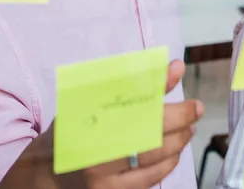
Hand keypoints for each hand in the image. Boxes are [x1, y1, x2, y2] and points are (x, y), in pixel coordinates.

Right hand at [0, 59, 204, 188]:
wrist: (47, 175)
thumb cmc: (71, 132)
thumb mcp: (91, 102)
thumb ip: (134, 85)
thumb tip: (175, 67)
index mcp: (88, 125)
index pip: (138, 116)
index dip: (171, 110)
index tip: (193, 103)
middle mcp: (96, 158)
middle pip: (150, 142)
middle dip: (180, 126)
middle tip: (195, 112)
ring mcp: (105, 183)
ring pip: (153, 165)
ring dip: (177, 146)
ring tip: (187, 130)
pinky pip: (148, 182)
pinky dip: (165, 165)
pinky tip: (172, 151)